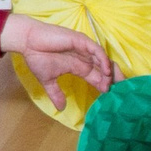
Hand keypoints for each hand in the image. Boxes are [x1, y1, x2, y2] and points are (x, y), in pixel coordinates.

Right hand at [0, 13, 116, 107]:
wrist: (27, 42)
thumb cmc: (36, 57)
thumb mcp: (47, 80)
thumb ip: (56, 93)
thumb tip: (60, 109)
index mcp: (79, 67)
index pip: (98, 77)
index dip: (106, 86)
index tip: (113, 97)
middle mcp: (84, 58)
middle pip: (105, 69)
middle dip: (115, 79)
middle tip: (123, 91)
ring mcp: (84, 49)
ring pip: (104, 60)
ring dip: (111, 71)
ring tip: (116, 83)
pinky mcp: (80, 41)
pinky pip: (96, 50)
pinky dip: (103, 59)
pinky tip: (106, 70)